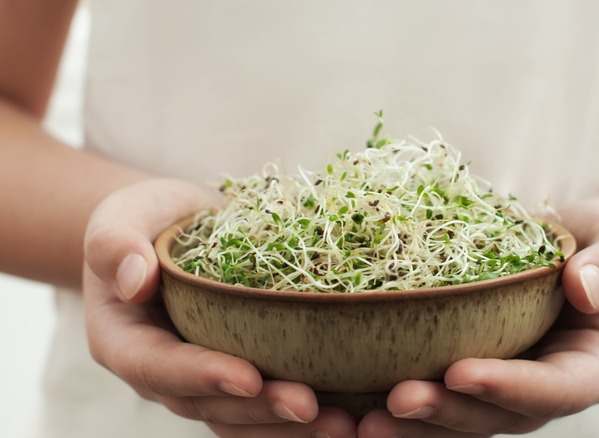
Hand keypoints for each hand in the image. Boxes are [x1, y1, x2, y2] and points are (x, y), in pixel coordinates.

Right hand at [82, 178, 356, 437]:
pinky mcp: (240, 370)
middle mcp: (164, 373)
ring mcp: (203, 378)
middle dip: (260, 410)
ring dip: (289, 427)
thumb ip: (115, 243)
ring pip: (242, 417)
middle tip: (310, 407)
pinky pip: (266, 404)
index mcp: (125, 342)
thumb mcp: (122, 216)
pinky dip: (303, 415)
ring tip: (343, 425)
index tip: (248, 375)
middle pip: (208, 404)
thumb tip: (135, 278)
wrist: (177, 228)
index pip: (158, 367)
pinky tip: (350, 412)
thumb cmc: (147, 219)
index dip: (202, 375)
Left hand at [356, 200, 598, 436]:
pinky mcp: (478, 372)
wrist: (585, 255)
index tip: (460, 371)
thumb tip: (583, 288)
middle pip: (497, 416)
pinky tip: (354, 404)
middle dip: (447, 413)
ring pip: (462, 419)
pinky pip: (442, 394)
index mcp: (594, 369)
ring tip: (361, 423)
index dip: (508, 386)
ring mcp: (509, 387)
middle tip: (397, 402)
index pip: (555, 389)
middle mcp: (548, 390)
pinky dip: (402, 405)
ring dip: (414, 425)